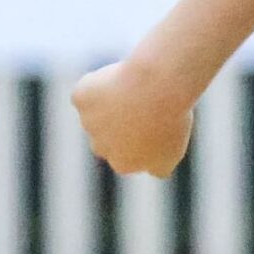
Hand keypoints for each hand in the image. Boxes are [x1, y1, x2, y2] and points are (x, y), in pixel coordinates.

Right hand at [71, 60, 196, 177]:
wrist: (157, 88)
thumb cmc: (170, 119)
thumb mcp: (173, 151)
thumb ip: (158, 168)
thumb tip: (151, 173)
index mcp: (123, 164)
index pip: (127, 154)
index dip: (142, 135)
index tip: (155, 123)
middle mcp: (100, 148)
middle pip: (108, 136)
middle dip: (122, 123)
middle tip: (147, 107)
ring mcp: (88, 123)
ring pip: (98, 112)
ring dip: (113, 102)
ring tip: (137, 92)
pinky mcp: (81, 99)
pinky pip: (89, 90)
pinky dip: (101, 84)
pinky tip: (120, 80)